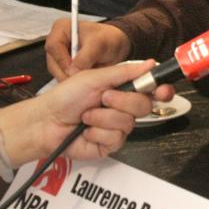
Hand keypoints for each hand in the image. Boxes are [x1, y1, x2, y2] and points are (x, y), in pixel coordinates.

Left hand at [20, 60, 153, 160]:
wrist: (47, 120)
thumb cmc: (67, 96)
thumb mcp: (95, 77)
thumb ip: (125, 72)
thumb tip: (151, 63)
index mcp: (123, 90)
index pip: (152, 91)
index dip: (161, 91)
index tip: (161, 90)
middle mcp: (123, 109)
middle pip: (144, 107)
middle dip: (123, 101)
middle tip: (103, 97)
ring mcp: (117, 128)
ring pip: (128, 123)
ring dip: (103, 117)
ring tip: (86, 115)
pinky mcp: (109, 145)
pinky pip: (115, 138)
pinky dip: (97, 132)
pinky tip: (86, 130)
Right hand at [45, 19, 132, 79]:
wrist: (116, 45)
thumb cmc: (108, 38)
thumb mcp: (100, 44)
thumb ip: (86, 56)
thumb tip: (73, 70)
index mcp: (61, 29)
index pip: (53, 46)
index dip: (62, 60)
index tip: (73, 70)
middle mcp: (57, 42)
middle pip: (53, 62)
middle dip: (66, 73)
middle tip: (80, 80)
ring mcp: (59, 56)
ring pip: (57, 72)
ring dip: (70, 79)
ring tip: (86, 80)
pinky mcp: (64, 67)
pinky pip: (64, 77)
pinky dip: (74, 82)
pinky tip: (85, 82)